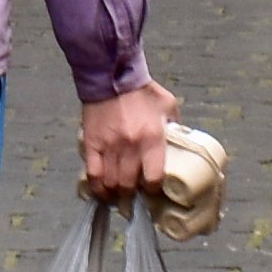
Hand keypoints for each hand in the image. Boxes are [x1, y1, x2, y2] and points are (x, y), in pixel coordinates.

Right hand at [79, 80, 176, 197]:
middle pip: (129, 185)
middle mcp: (130, 147)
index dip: (153, 190)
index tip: (153, 192)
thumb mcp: (168, 105)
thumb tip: (179, 140)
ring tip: (117, 196)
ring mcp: (109, 146)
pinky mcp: (92, 143)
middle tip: (134, 196)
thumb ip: (174, 125)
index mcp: (152, 138)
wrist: (112, 74)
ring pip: (110, 183)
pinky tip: (101, 191)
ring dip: (114, 194)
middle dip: (131, 196)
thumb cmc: (142, 90)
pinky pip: (92, 173)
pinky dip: (96, 187)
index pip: (154, 178)